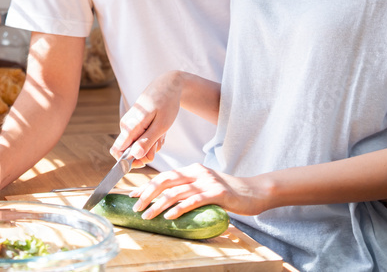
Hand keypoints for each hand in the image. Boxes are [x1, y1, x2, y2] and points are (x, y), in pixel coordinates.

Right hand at [110, 71, 184, 166]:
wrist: (168, 85)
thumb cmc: (166, 103)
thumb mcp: (161, 126)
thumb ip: (147, 141)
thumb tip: (135, 156)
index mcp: (129, 126)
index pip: (117, 152)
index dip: (129, 162)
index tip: (146, 160)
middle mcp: (126, 126)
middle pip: (131, 152)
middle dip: (147, 152)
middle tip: (160, 140)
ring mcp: (130, 126)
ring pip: (139, 146)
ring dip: (153, 144)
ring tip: (162, 131)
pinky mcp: (136, 125)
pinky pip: (143, 139)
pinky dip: (153, 138)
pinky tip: (160, 129)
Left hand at [129, 163, 269, 219]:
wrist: (255, 192)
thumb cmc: (229, 194)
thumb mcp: (206, 187)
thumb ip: (190, 190)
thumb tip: (168, 202)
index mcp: (193, 169)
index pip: (165, 176)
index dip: (147, 185)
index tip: (132, 195)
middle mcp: (198, 172)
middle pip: (166, 181)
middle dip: (147, 193)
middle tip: (135, 206)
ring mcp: (207, 181)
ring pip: (176, 192)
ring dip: (158, 205)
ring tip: (147, 215)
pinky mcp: (217, 193)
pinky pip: (194, 200)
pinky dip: (180, 208)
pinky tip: (170, 216)